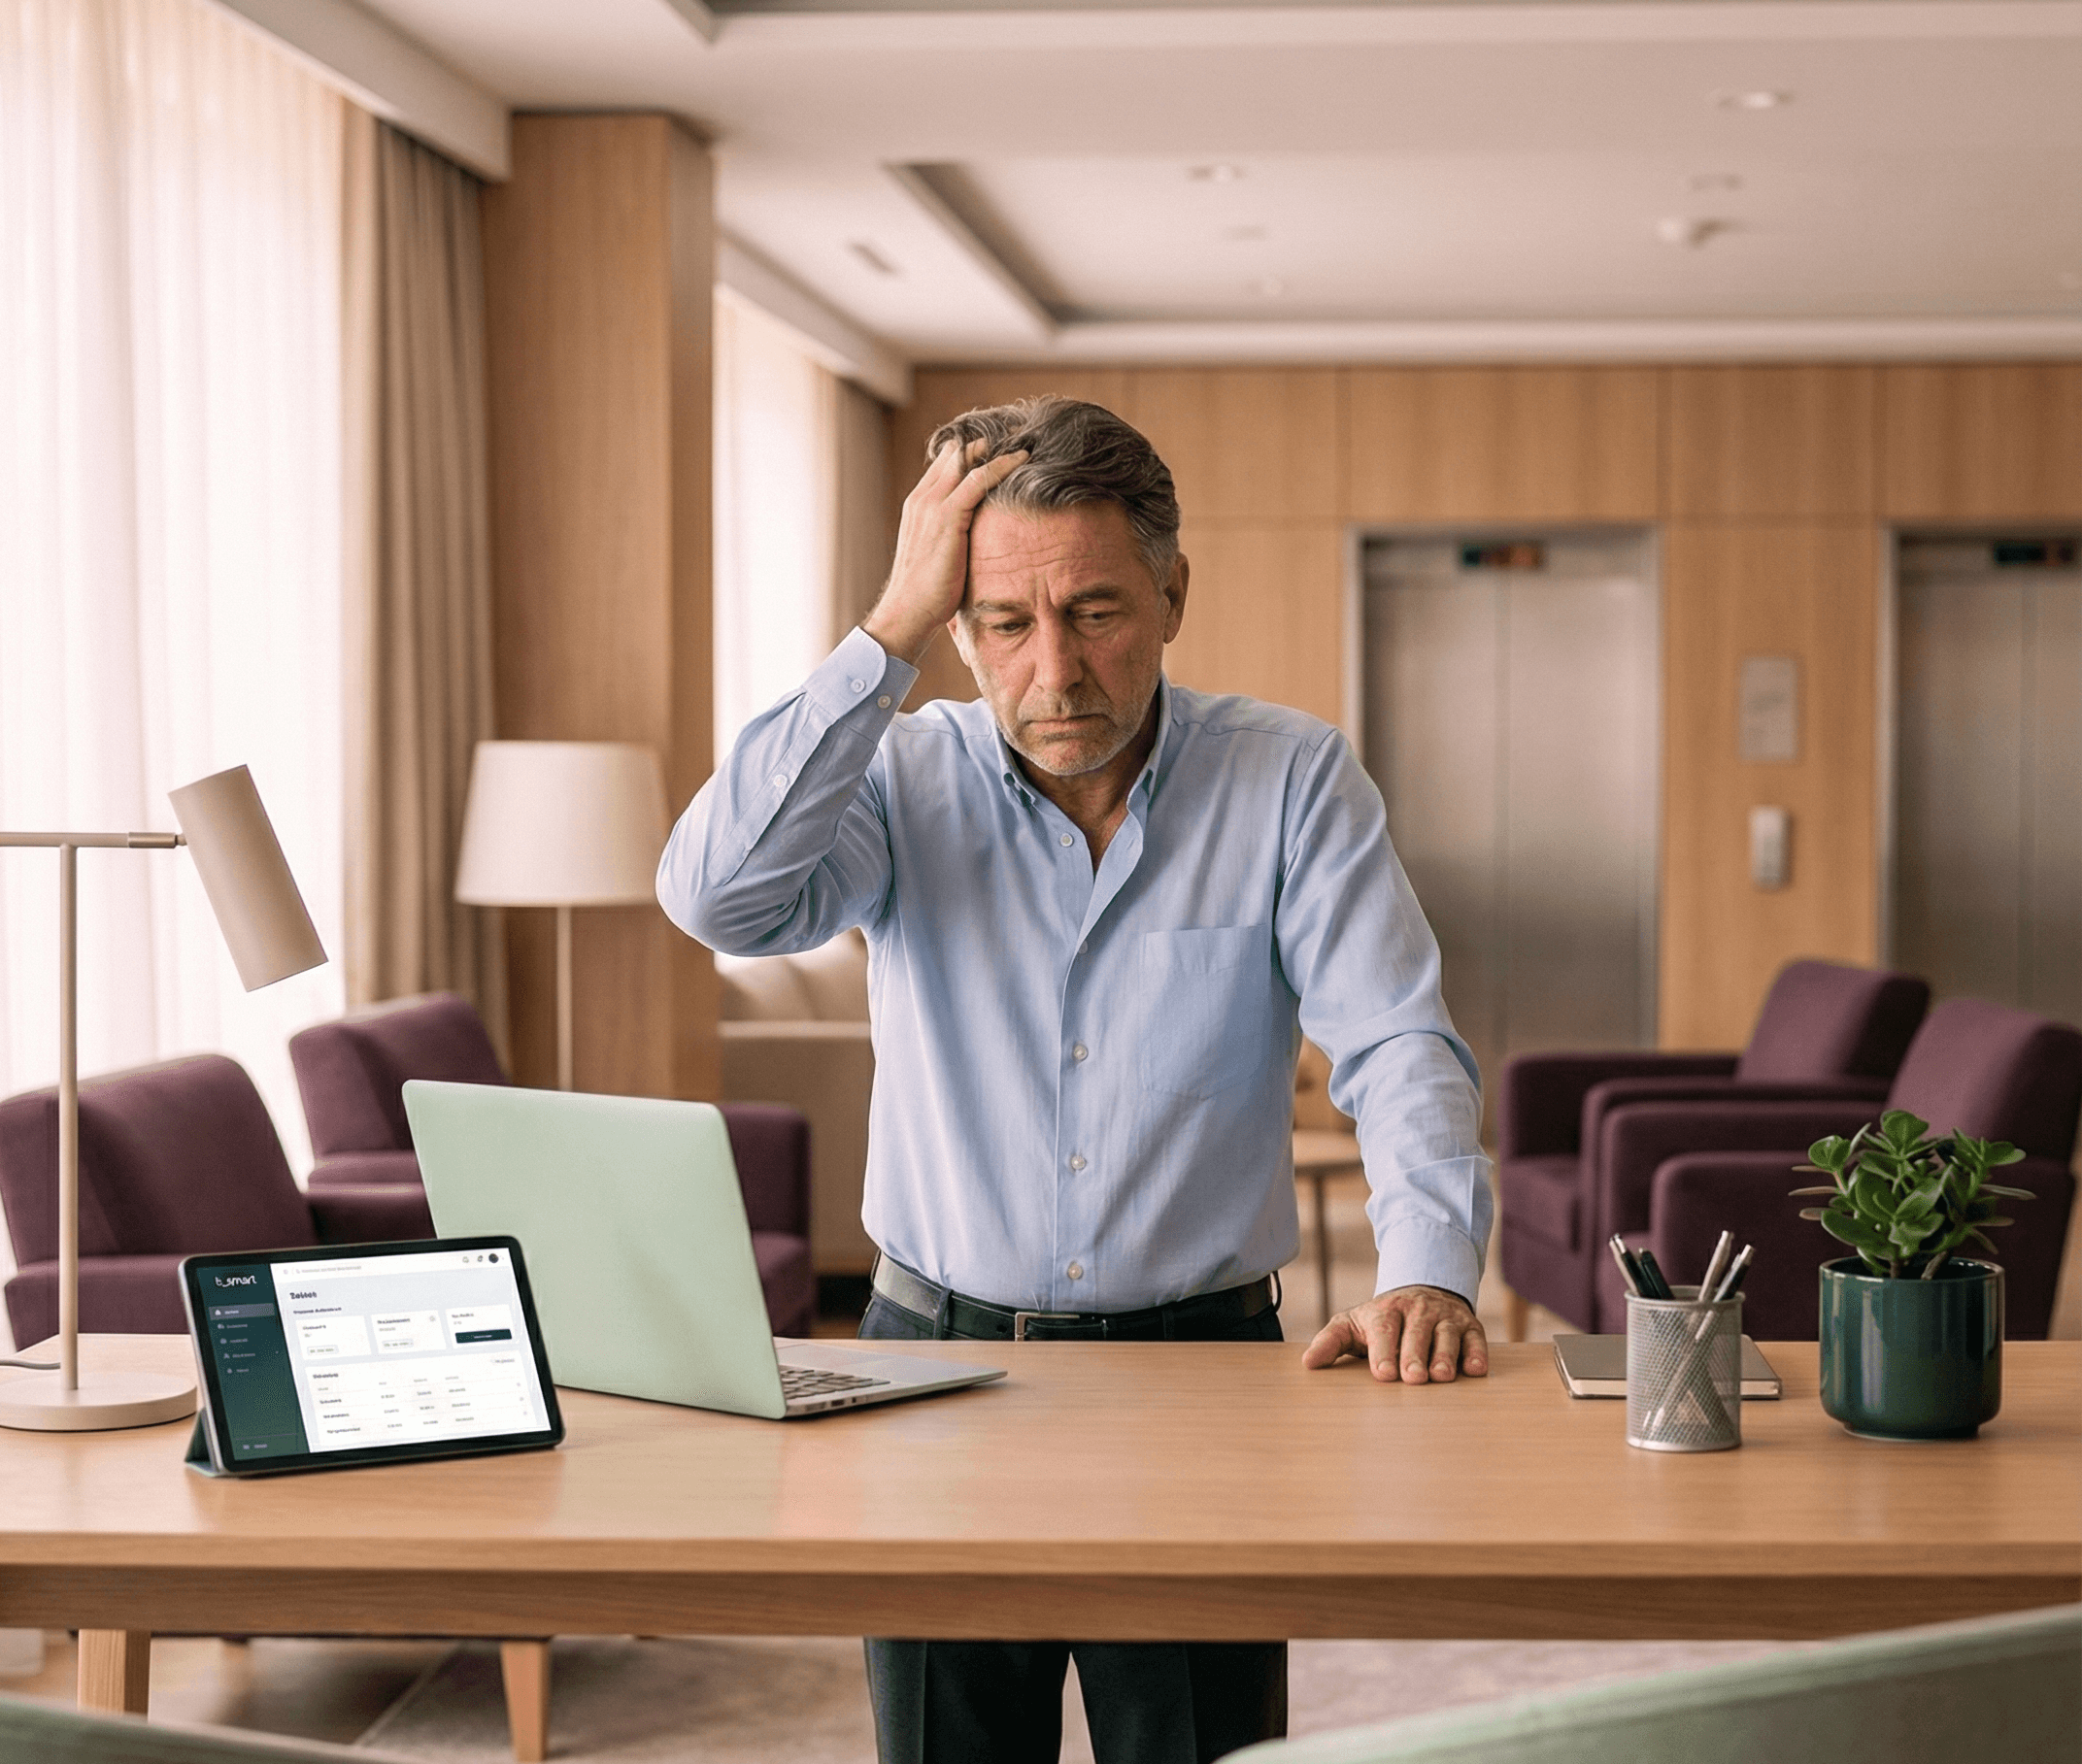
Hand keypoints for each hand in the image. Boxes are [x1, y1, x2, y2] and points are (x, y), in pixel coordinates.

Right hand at [862, 440, 1028, 663]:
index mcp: (918, 504)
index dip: (971, 451)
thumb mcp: (938, 555)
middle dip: (986, 442)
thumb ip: (951, 536)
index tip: (1000, 445)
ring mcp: (933, 505)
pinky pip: (979, 479)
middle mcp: (922, 498)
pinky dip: (1003, 465)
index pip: (945, 464)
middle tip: (1018, 432)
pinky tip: (1023, 460)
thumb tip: (974, 541)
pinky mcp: (948, 516)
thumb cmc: (926, 592)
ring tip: (1025, 440)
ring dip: (998, 448)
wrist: (908, 611)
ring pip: (967, 460)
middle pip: (955, 454)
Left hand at [1302, 1285, 1488, 1383]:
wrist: (1420, 1293)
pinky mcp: (1470, 1326)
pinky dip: (1477, 1353)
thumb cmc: (1381, 1321)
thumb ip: (1330, 1342)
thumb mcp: (1352, 1325)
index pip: (1384, 1329)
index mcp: (1386, 1310)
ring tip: (1441, 1377)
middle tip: (1413, 1378)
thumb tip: (1308, 1363)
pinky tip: (1475, 1370)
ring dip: (1445, 1355)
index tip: (1382, 1374)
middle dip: (1415, 1355)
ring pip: (1447, 1335)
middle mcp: (1418, 1310)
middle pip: (1416, 1333)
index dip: (1383, 1351)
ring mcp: (1445, 1317)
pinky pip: (1476, 1339)